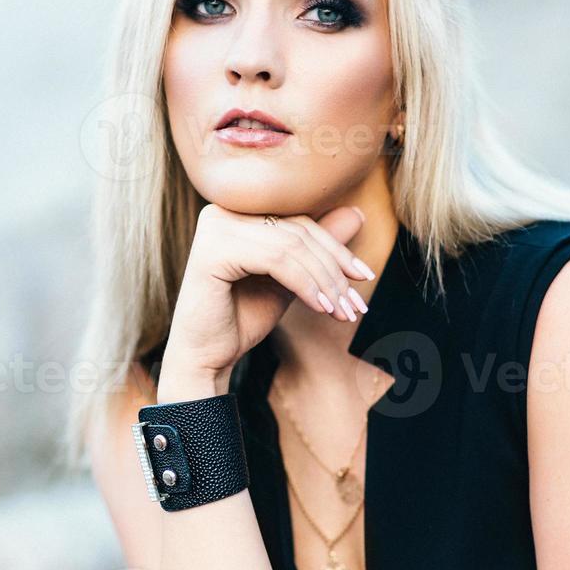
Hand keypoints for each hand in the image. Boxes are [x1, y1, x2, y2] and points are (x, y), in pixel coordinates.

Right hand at [160, 204, 371, 388]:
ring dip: (325, 282)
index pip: (300, 220)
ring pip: (292, 246)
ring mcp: (215, 228)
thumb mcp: (290, 280)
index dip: (337, 249)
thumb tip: (358, 213)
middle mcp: (221, 211)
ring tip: (341, 311)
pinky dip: (306, 284)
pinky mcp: (213, 250)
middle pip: (298, 231)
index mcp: (237, 212)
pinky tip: (321, 308)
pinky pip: (276, 260)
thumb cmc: (242, 317)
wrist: (205, 357)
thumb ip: (316, 249)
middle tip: (355, 304)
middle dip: (334, 269)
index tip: (364, 277)